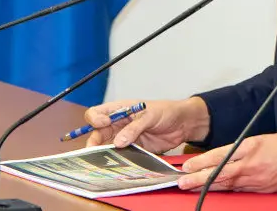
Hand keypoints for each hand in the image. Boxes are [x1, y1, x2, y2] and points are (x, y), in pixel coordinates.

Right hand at [82, 97, 209, 153]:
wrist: (183, 124)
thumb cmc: (166, 111)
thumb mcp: (149, 115)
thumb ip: (134, 128)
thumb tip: (118, 142)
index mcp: (119, 110)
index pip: (97, 113)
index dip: (95, 119)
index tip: (103, 124)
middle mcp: (118, 124)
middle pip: (98, 133)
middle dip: (94, 142)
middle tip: (94, 151)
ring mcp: (125, 138)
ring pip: (107, 146)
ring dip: (103, 153)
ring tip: (102, 162)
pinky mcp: (134, 149)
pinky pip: (121, 156)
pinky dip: (117, 161)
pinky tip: (116, 166)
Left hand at [177, 131, 276, 192]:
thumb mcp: (263, 138)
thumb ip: (243, 147)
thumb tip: (226, 154)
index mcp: (250, 148)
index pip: (220, 156)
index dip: (203, 162)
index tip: (188, 166)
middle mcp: (251, 165)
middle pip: (220, 174)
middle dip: (199, 179)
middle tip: (182, 183)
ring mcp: (257, 180)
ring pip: (227, 185)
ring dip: (208, 186)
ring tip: (192, 188)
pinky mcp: (263, 190)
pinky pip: (240, 190)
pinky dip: (226, 190)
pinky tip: (215, 191)